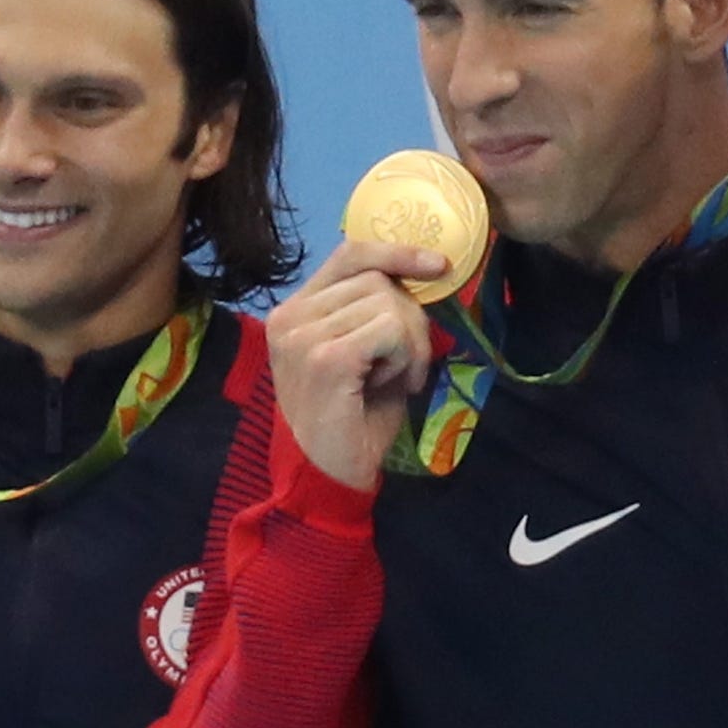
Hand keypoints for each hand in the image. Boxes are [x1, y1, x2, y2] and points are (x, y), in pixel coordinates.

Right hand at [264, 240, 449, 490]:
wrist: (328, 475)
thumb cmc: (350, 420)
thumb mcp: (364, 352)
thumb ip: (376, 311)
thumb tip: (423, 272)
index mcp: (294, 311)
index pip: (348, 255)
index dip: (396, 252)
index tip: (437, 264)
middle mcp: (290, 317)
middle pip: (378, 281)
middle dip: (410, 320)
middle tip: (406, 366)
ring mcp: (303, 336)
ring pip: (389, 304)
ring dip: (410, 344)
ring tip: (395, 379)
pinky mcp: (326, 358)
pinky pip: (391, 330)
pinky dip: (406, 357)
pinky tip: (395, 385)